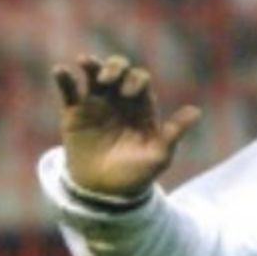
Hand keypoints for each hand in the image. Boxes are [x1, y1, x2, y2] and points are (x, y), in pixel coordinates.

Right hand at [52, 52, 201, 197]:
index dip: (135, 81)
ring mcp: (95, 104)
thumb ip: (174, 133)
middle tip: (109, 81)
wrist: (104, 193)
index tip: (128, 95)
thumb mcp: (158, 156)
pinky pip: (68, 91)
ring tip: (85, 62)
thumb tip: (196, 111)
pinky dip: (64, 79)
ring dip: (91, 64)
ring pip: (94, 74)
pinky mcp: (74, 113)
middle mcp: (118, 100)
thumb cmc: (136, 174)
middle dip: (114, 67)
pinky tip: (60, 71)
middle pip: (118, 69)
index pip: (139, 80)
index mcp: (140, 106)